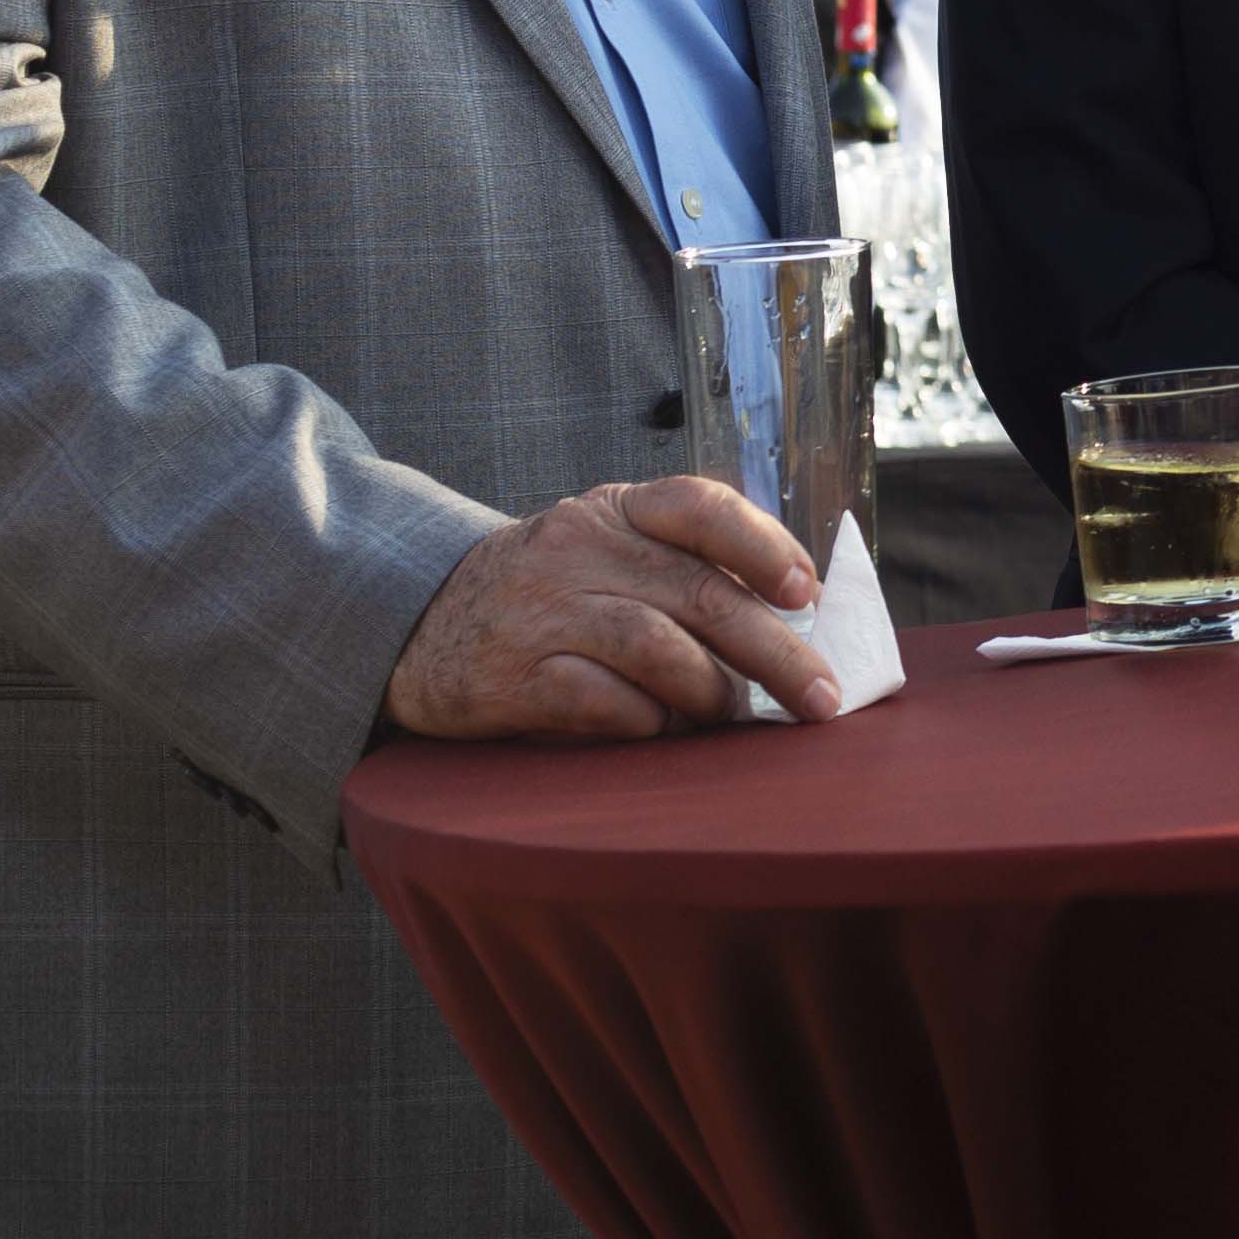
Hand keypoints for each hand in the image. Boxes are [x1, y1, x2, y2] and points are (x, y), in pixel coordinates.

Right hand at [384, 478, 837, 740]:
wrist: (418, 624)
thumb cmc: (548, 593)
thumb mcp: (606, 553)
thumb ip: (682, 570)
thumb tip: (794, 623)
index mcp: (615, 510)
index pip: (700, 506)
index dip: (763, 545)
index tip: (807, 592)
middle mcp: (578, 549)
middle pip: (699, 594)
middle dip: (774, 652)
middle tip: (821, 698)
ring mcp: (542, 611)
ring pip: (657, 648)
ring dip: (714, 692)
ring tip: (738, 718)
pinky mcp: (511, 676)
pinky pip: (602, 702)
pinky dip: (648, 722)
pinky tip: (664, 732)